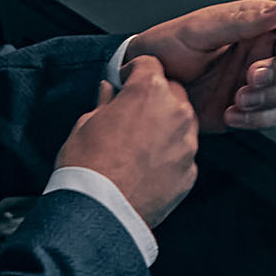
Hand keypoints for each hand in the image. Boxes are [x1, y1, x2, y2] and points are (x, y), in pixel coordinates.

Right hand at [54, 55, 199, 222]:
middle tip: (132, 116)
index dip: (134, 72)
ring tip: (138, 146)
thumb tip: (108, 91)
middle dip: (154, 98)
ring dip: (166, 126)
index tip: (125, 83)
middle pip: (172, 91)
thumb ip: (104, 102)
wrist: (99, 211)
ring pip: (182, 122)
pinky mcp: (190, 171)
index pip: (149, 64)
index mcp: (149, 91)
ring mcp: (187, 143)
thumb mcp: (85, 124)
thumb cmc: (87, 166)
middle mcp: (176, 112)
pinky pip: (182, 154)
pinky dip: (170, 156)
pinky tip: (147, 168)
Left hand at [122, 0, 275, 133]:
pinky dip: (259, 119)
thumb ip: (243, 20)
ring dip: (273, 97)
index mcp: (259, 22)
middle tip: (252, 76)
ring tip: (238, 96)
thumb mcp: (200, 29)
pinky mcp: (255, 107)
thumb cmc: (166, 48)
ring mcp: (263, 79)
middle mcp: (267, 49)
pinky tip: (232, 113)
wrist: (146, 88)